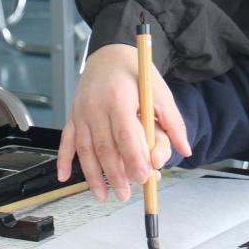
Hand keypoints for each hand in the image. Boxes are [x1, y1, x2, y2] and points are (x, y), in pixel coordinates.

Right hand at [55, 43, 191, 202]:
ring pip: (85, 149)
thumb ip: (173, 122)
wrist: (110, 53)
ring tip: (103, 195)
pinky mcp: (74, 115)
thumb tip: (184, 149)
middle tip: (126, 194)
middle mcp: (96, 105)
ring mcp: (81, 111)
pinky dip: (63, 159)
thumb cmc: (136, 73)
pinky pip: (66, 140)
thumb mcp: (160, 92)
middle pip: (105, 147)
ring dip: (92, 175)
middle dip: (115, 175)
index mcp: (119, 98)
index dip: (134, 159)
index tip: (144, 177)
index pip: (126, 136)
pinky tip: (64, 176)